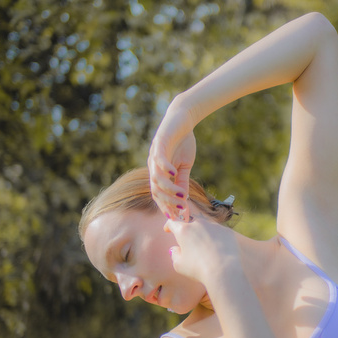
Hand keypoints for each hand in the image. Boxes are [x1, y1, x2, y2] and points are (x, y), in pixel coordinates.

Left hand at [148, 99, 195, 219]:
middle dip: (168, 203)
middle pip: (156, 191)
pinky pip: (159, 158)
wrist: (183, 119)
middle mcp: (153, 166)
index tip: (178, 219)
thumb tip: (184, 201)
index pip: (159, 196)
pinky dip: (165, 167)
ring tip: (181, 196)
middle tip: (181, 210)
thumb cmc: (183, 142)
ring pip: (156, 178)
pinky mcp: (159, 143)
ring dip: (168, 189)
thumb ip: (182, 182)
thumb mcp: (184, 166)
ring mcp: (154, 155)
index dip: (167, 208)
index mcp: (158, 173)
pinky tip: (173, 173)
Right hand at [164, 216, 239, 287]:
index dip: (169, 226)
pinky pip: (219, 233)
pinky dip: (217, 239)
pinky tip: (219, 251)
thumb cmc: (198, 268)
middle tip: (191, 245)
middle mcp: (199, 224)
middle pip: (191, 224)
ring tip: (207, 249)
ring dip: (204, 235)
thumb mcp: (179, 265)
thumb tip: (175, 249)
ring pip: (206, 227)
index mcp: (184, 230)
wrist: (224, 270)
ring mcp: (215, 226)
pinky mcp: (228, 231)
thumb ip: (175, 254)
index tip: (168, 230)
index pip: (173, 222)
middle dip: (189, 232)